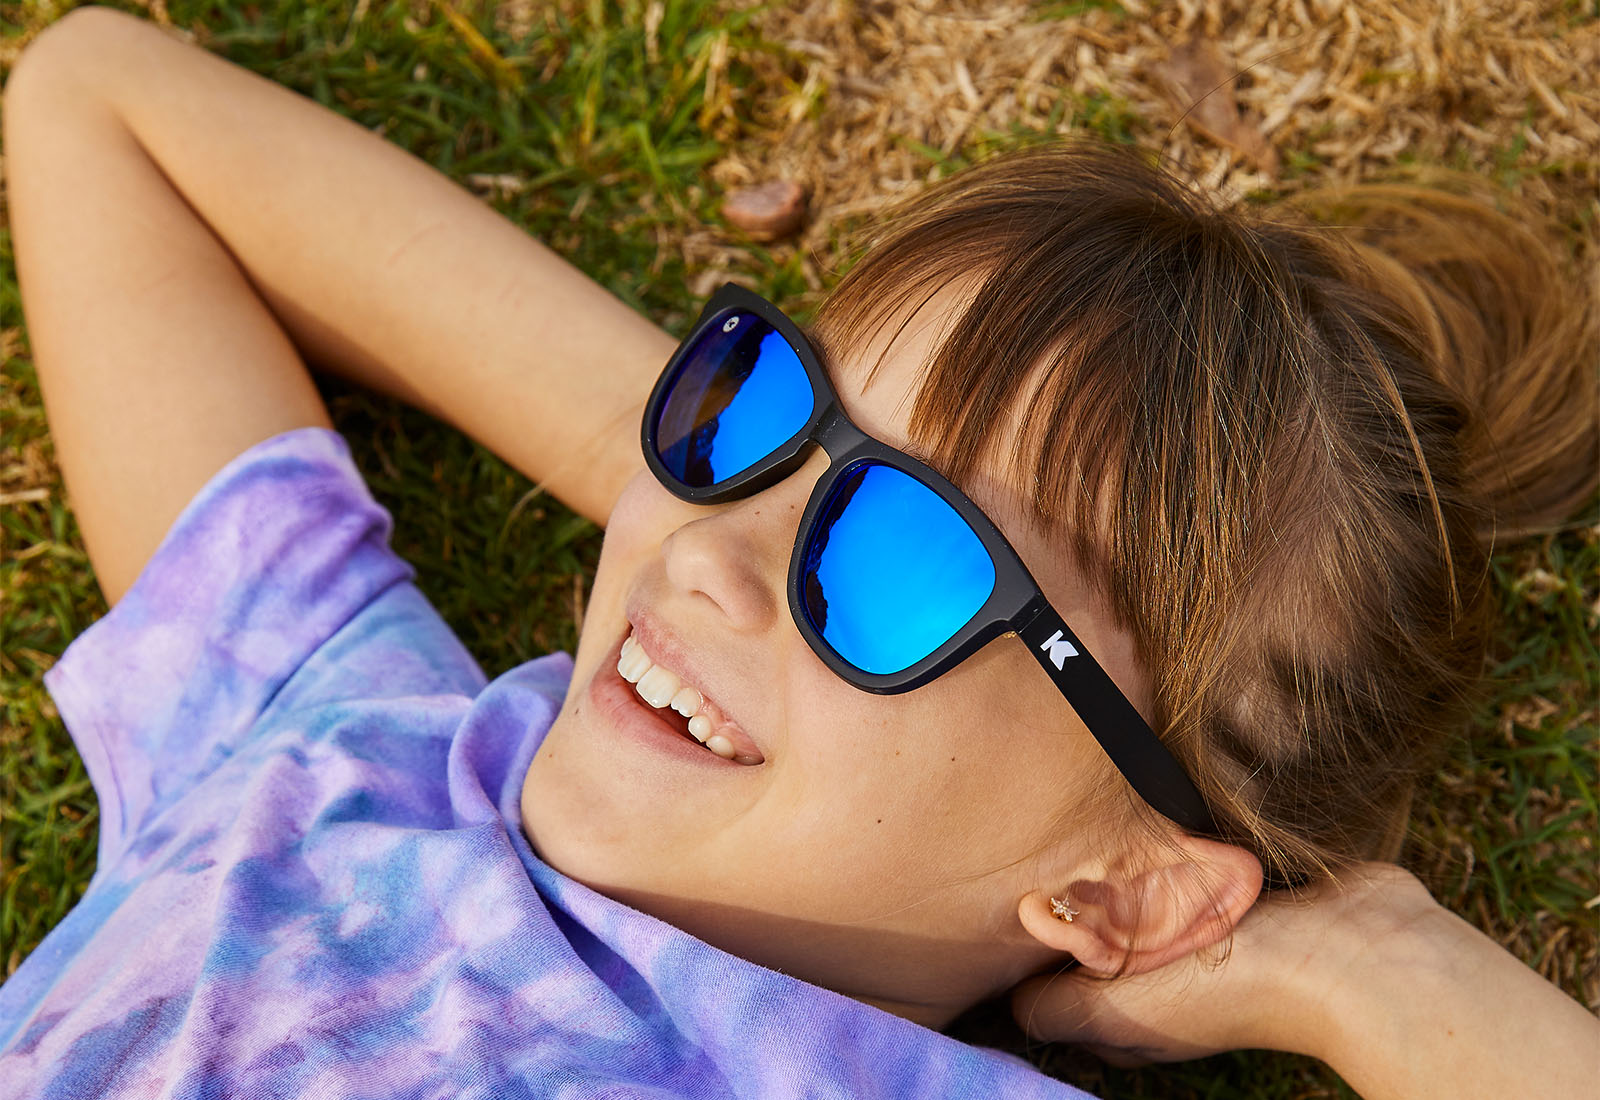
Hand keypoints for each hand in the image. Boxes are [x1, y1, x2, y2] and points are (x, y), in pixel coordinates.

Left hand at [1010, 862, 1441, 1065]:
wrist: (1354, 949)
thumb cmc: (1232, 985)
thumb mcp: (1122, 1010)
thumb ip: (1057, 1010)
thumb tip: (1008, 1006)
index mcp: (1135, 1012)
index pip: (1064, 986)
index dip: (1037, 954)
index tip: (1013, 903)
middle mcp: (1167, 975)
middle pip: (1099, 938)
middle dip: (1076, 901)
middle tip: (1046, 850)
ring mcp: (1207, 932)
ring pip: (1141, 897)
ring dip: (1123, 865)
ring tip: (1088, 819)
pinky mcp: (1241, 888)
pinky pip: (1191, 864)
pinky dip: (1172, 844)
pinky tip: (1147, 808)